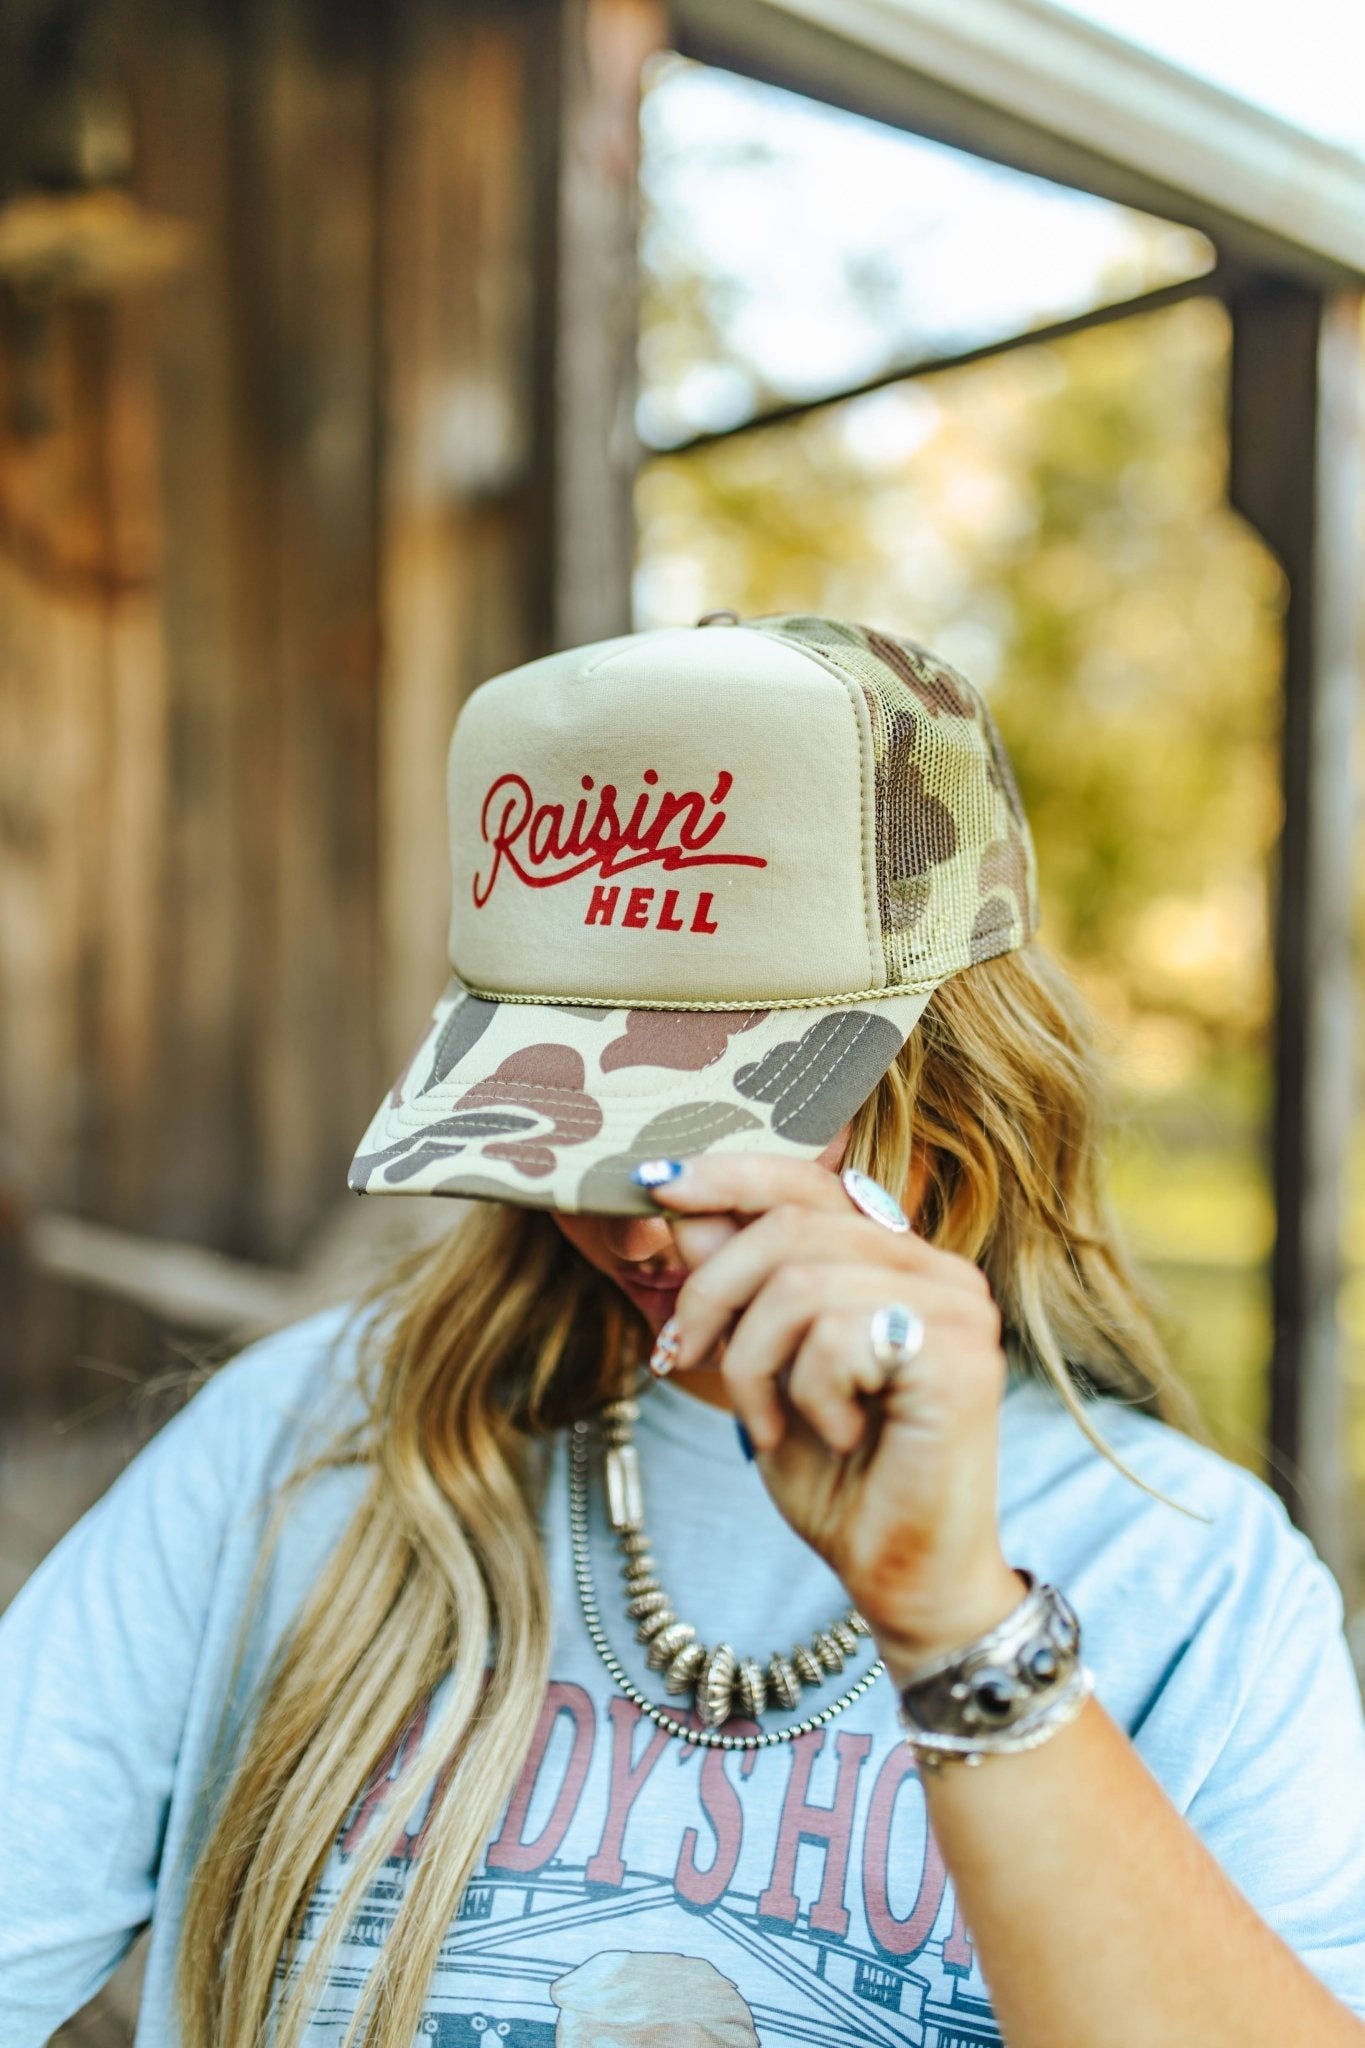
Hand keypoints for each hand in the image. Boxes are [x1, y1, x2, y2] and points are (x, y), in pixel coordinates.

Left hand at [645, 1155, 1022, 1674]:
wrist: (903, 1580)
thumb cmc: (842, 1480)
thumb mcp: (765, 1370)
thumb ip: (738, 1287)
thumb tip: (685, 1206)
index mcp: (899, 1262)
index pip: (808, 1184)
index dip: (729, 1177)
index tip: (656, 1187)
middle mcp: (939, 1271)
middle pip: (789, 1227)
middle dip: (713, 1294)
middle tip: (683, 1359)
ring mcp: (958, 1309)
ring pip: (799, 1281)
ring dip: (754, 1361)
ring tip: (769, 1420)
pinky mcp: (960, 1357)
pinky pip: (833, 1336)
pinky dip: (804, 1393)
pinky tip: (834, 1435)